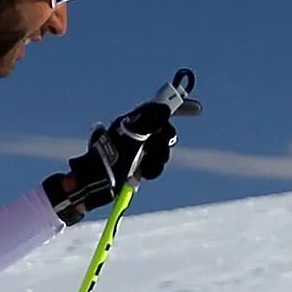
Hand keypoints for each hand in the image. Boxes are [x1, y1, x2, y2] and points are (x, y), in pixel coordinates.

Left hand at [45, 96, 180, 223]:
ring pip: (162, 150)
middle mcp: (137, 134)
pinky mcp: (139, 166)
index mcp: (132, 121)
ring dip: (158, 159)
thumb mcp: (130, 137)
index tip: (196, 109)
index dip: (177, 107)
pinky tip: (144, 174)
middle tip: (157, 148)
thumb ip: (148, 122)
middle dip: (165, 141)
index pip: (158, 109)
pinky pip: (156, 165)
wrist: (94, 184)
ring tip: (145, 167)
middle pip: (165, 131)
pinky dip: (153, 169)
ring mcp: (138, 150)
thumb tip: (165, 107)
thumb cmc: (108, 158)